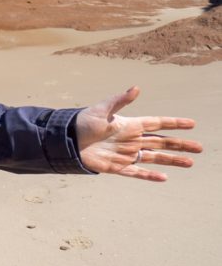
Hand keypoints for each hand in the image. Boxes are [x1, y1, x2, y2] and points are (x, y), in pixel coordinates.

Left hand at [76, 86, 200, 180]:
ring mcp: (125, 154)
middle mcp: (131, 140)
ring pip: (154, 158)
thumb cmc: (82, 122)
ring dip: (172, 160)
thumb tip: (136, 88)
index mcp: (129, 125)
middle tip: (199, 147)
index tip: (192, 124)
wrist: (66, 140)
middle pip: (161, 142)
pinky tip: (164, 178)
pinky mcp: (116, 167)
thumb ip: (120, 100)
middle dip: (180, 145)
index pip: (157, 124)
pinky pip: (136, 172)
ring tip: (190, 162)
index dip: (174, 123)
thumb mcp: (101, 110)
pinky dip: (149, 176)